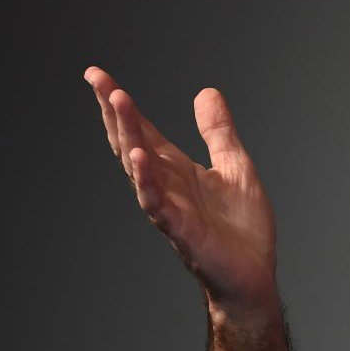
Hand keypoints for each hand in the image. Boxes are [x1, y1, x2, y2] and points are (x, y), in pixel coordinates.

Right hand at [84, 66, 279, 318]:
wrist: (253, 276)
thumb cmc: (241, 228)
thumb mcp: (235, 166)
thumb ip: (218, 132)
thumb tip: (205, 92)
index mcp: (177, 169)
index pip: (142, 129)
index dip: (120, 102)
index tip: (97, 74)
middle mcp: (166, 185)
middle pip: (132, 141)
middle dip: (114, 110)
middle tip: (96, 78)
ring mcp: (170, 207)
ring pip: (139, 167)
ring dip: (128, 134)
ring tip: (117, 101)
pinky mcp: (182, 231)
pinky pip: (157, 203)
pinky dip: (147, 180)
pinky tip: (139, 157)